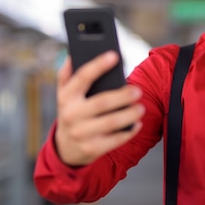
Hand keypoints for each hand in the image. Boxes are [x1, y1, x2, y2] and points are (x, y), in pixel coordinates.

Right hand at [55, 51, 144, 165]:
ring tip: (140, 108)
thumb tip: (72, 55)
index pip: (82, 77)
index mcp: (66, 97)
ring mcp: (81, 133)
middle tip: (138, 91)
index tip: (115, 56)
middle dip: (122, 96)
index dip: (98, 65)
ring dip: (129, 114)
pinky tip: (137, 124)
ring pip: (111, 122)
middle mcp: (72, 114)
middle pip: (101, 102)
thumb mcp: (64, 94)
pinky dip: (129, 131)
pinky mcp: (92, 148)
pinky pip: (115, 140)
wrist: (65, 147)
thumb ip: (67, 74)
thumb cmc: (71, 112)